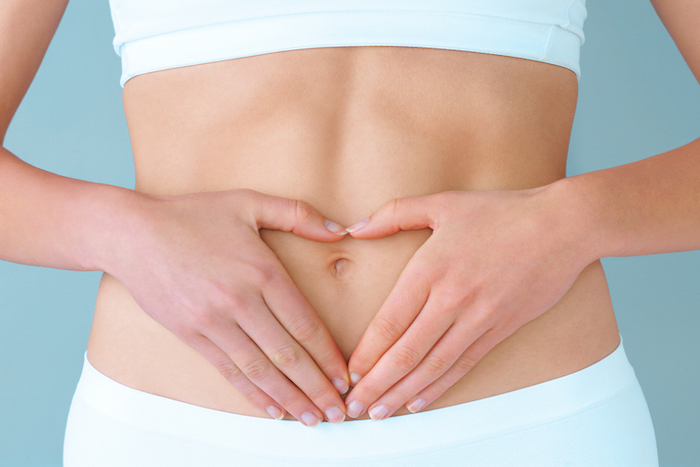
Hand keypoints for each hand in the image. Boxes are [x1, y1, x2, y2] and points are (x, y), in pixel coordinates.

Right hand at [106, 188, 350, 425]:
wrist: (133, 234)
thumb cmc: (193, 215)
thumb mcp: (249, 202)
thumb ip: (298, 214)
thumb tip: (341, 230)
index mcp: (263, 271)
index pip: (305, 324)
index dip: (329, 356)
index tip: (345, 377)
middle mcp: (241, 301)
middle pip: (288, 354)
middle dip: (317, 388)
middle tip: (338, 411)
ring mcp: (214, 321)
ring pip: (260, 369)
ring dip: (290, 398)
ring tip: (312, 418)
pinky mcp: (192, 334)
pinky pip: (229, 371)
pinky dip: (253, 393)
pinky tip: (272, 409)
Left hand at [342, 183, 596, 419]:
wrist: (562, 227)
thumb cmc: (500, 211)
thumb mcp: (442, 202)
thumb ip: (394, 214)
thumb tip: (355, 228)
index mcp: (430, 268)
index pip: (389, 322)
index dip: (367, 353)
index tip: (349, 373)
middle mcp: (451, 299)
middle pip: (406, 352)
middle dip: (376, 384)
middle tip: (355, 407)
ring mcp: (478, 318)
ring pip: (433, 366)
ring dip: (402, 393)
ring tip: (380, 413)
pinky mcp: (500, 329)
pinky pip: (463, 365)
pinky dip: (439, 386)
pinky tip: (420, 401)